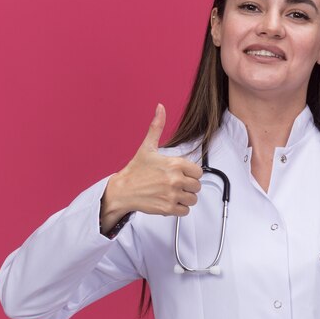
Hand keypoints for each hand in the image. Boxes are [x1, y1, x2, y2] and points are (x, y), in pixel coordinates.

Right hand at [100, 104, 202, 233]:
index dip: (191, 173)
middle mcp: (175, 180)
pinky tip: (170, 201)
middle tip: (175, 184)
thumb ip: (157, 127)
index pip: (198, 172)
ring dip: (185, 198)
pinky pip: (185, 211)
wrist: (122, 191)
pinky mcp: (168, 208)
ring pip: (193, 199)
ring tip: (173, 193)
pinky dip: (180, 208)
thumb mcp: (147, 147)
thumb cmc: (135, 170)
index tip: (181, 174)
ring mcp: (172, 195)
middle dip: (188, 186)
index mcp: (175, 164)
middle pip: (197, 186)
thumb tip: (160, 107)